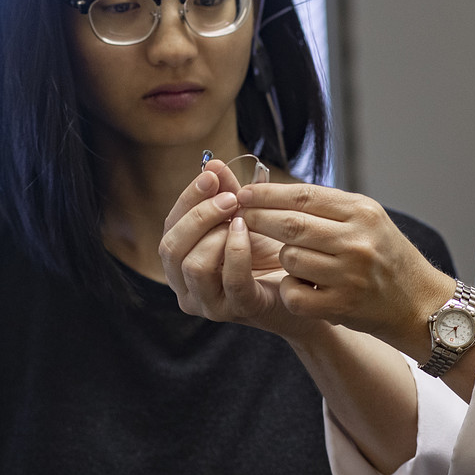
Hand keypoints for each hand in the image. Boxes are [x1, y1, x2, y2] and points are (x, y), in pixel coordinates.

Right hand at [160, 159, 313, 335]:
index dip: (188, 199)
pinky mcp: (240, 310)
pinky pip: (231, 280)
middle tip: (229, 198)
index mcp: (181, 262)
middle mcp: (186, 287)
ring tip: (241, 217)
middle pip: (170, 247)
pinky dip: (237, 250)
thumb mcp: (243, 217)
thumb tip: (211, 163)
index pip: (170, 227)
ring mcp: (209, 304)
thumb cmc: (268, 252)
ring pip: (193, 266)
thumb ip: (226, 193)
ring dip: (216, 234)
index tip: (211, 175)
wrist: (305, 284)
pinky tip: (247, 231)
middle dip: (199, 216)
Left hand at [235, 182, 455, 358]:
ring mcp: (349, 275)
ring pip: (289, 258)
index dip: (267, 194)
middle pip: (291, 225)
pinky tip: (299, 286)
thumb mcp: (369, 220)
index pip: (303, 196)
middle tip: (239, 217)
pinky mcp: (342, 306)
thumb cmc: (387, 256)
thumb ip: (329, 206)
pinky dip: (289, 289)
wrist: (420, 304)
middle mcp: (357, 241)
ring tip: (290, 258)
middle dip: (258, 219)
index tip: (244, 193)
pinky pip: (294, 294)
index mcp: (363, 212)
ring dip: (281, 257)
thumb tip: (275, 192)